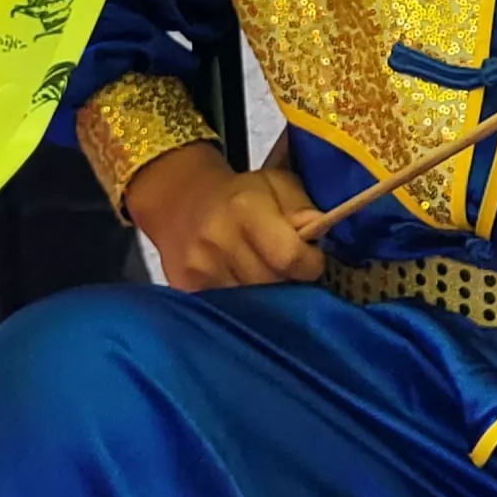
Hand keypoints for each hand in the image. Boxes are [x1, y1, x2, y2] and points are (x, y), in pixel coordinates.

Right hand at [122, 143, 325, 290]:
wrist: (179, 203)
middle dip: (290, 282)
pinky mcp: (186, 291)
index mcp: (243, 208)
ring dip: (268, 298)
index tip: (311, 260)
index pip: (289, 256)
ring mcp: (198, 270)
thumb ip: (301, 206)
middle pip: (273, 285)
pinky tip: (245, 287)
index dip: (310, 264)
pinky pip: (229, 311)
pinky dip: (244, 307)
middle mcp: (217, 240)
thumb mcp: (276, 184)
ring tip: (266, 276)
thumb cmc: (239, 195)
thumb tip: (317, 229)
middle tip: (289, 270)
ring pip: (253, 305)